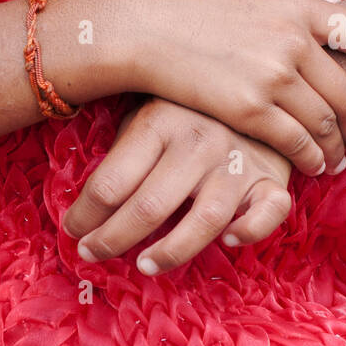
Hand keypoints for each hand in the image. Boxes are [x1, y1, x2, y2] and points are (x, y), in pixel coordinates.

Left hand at [63, 98, 292, 274]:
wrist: (251, 79)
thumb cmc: (187, 105)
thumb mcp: (149, 111)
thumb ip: (126, 150)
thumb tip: (87, 203)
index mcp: (159, 122)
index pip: (111, 182)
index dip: (84, 214)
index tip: (72, 231)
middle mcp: (197, 142)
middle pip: (148, 206)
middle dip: (112, 239)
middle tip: (91, 254)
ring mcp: (237, 160)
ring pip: (205, 218)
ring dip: (172, 250)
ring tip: (145, 265)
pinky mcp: (272, 176)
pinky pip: (270, 210)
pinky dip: (252, 229)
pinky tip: (230, 241)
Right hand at [124, 0, 345, 174]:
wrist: (138, 24)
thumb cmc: (184, 4)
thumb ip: (291, 7)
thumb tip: (337, 9)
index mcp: (296, 4)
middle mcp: (293, 38)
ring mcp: (273, 73)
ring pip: (324, 124)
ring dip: (335, 150)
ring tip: (335, 165)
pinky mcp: (250, 106)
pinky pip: (296, 142)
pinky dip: (308, 160)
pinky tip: (309, 169)